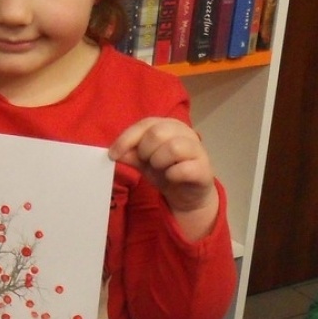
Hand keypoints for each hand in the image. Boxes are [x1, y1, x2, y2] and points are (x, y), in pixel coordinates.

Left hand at [108, 117, 218, 240]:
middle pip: (157, 133)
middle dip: (145, 151)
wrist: (188, 194)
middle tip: (147, 162)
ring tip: (160, 169)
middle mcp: (184, 132)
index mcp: (168, 125)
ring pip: (173, 147)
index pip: (145, 124)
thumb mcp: (143, 162)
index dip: (127, 139)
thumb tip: (113, 152)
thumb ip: (130, 154)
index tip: (113, 155)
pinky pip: (184, 169)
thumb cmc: (165, 171)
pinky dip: (172, 175)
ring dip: (158, 162)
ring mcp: (197, 149)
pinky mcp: (204, 168)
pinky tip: (171, 177)